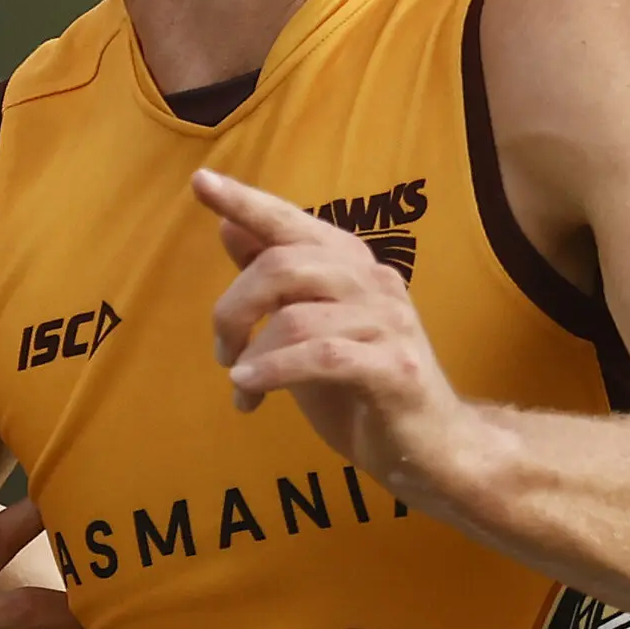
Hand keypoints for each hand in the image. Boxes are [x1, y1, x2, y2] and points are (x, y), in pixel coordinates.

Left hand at [193, 170, 474, 489]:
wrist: (428, 447)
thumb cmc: (359, 386)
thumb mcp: (305, 328)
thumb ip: (272, 280)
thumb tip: (229, 226)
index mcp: (349, 265)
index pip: (290, 222)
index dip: (245, 202)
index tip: (201, 180)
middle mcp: (373, 281)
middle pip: (281, 267)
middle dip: (233, 309)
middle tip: (222, 351)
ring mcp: (389, 323)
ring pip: (295, 318)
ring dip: (251, 357)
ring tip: (241, 388)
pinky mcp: (394, 369)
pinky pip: (321, 357)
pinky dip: (273, 372)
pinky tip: (248, 391)